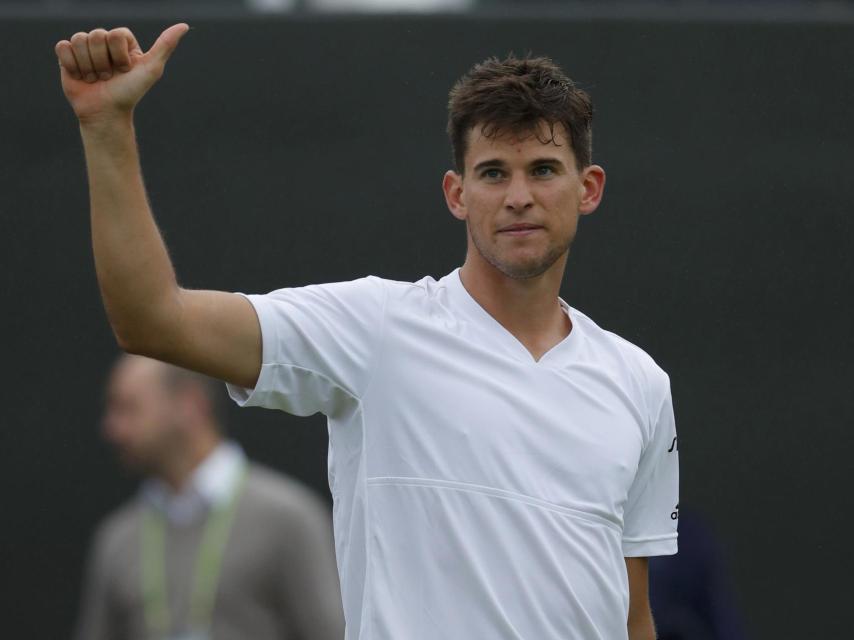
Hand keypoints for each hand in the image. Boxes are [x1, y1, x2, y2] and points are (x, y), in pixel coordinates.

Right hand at [55, 23, 188, 123]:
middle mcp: (104, 42)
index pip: (116, 34)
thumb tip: (184, 26)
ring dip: (89, 66)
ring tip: (95, 78)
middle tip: (109, 77)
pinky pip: (63, 47)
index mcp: (123, 42)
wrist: (105, 112)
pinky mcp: (67, 56)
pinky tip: (80, 76)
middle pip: (96, 35)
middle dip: (103, 62)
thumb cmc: (130, 92)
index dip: (120, 55)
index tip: (125, 71)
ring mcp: (85, 48)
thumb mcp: (152, 69)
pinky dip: (72, 64)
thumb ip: (166, 45)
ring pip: (79, 40)